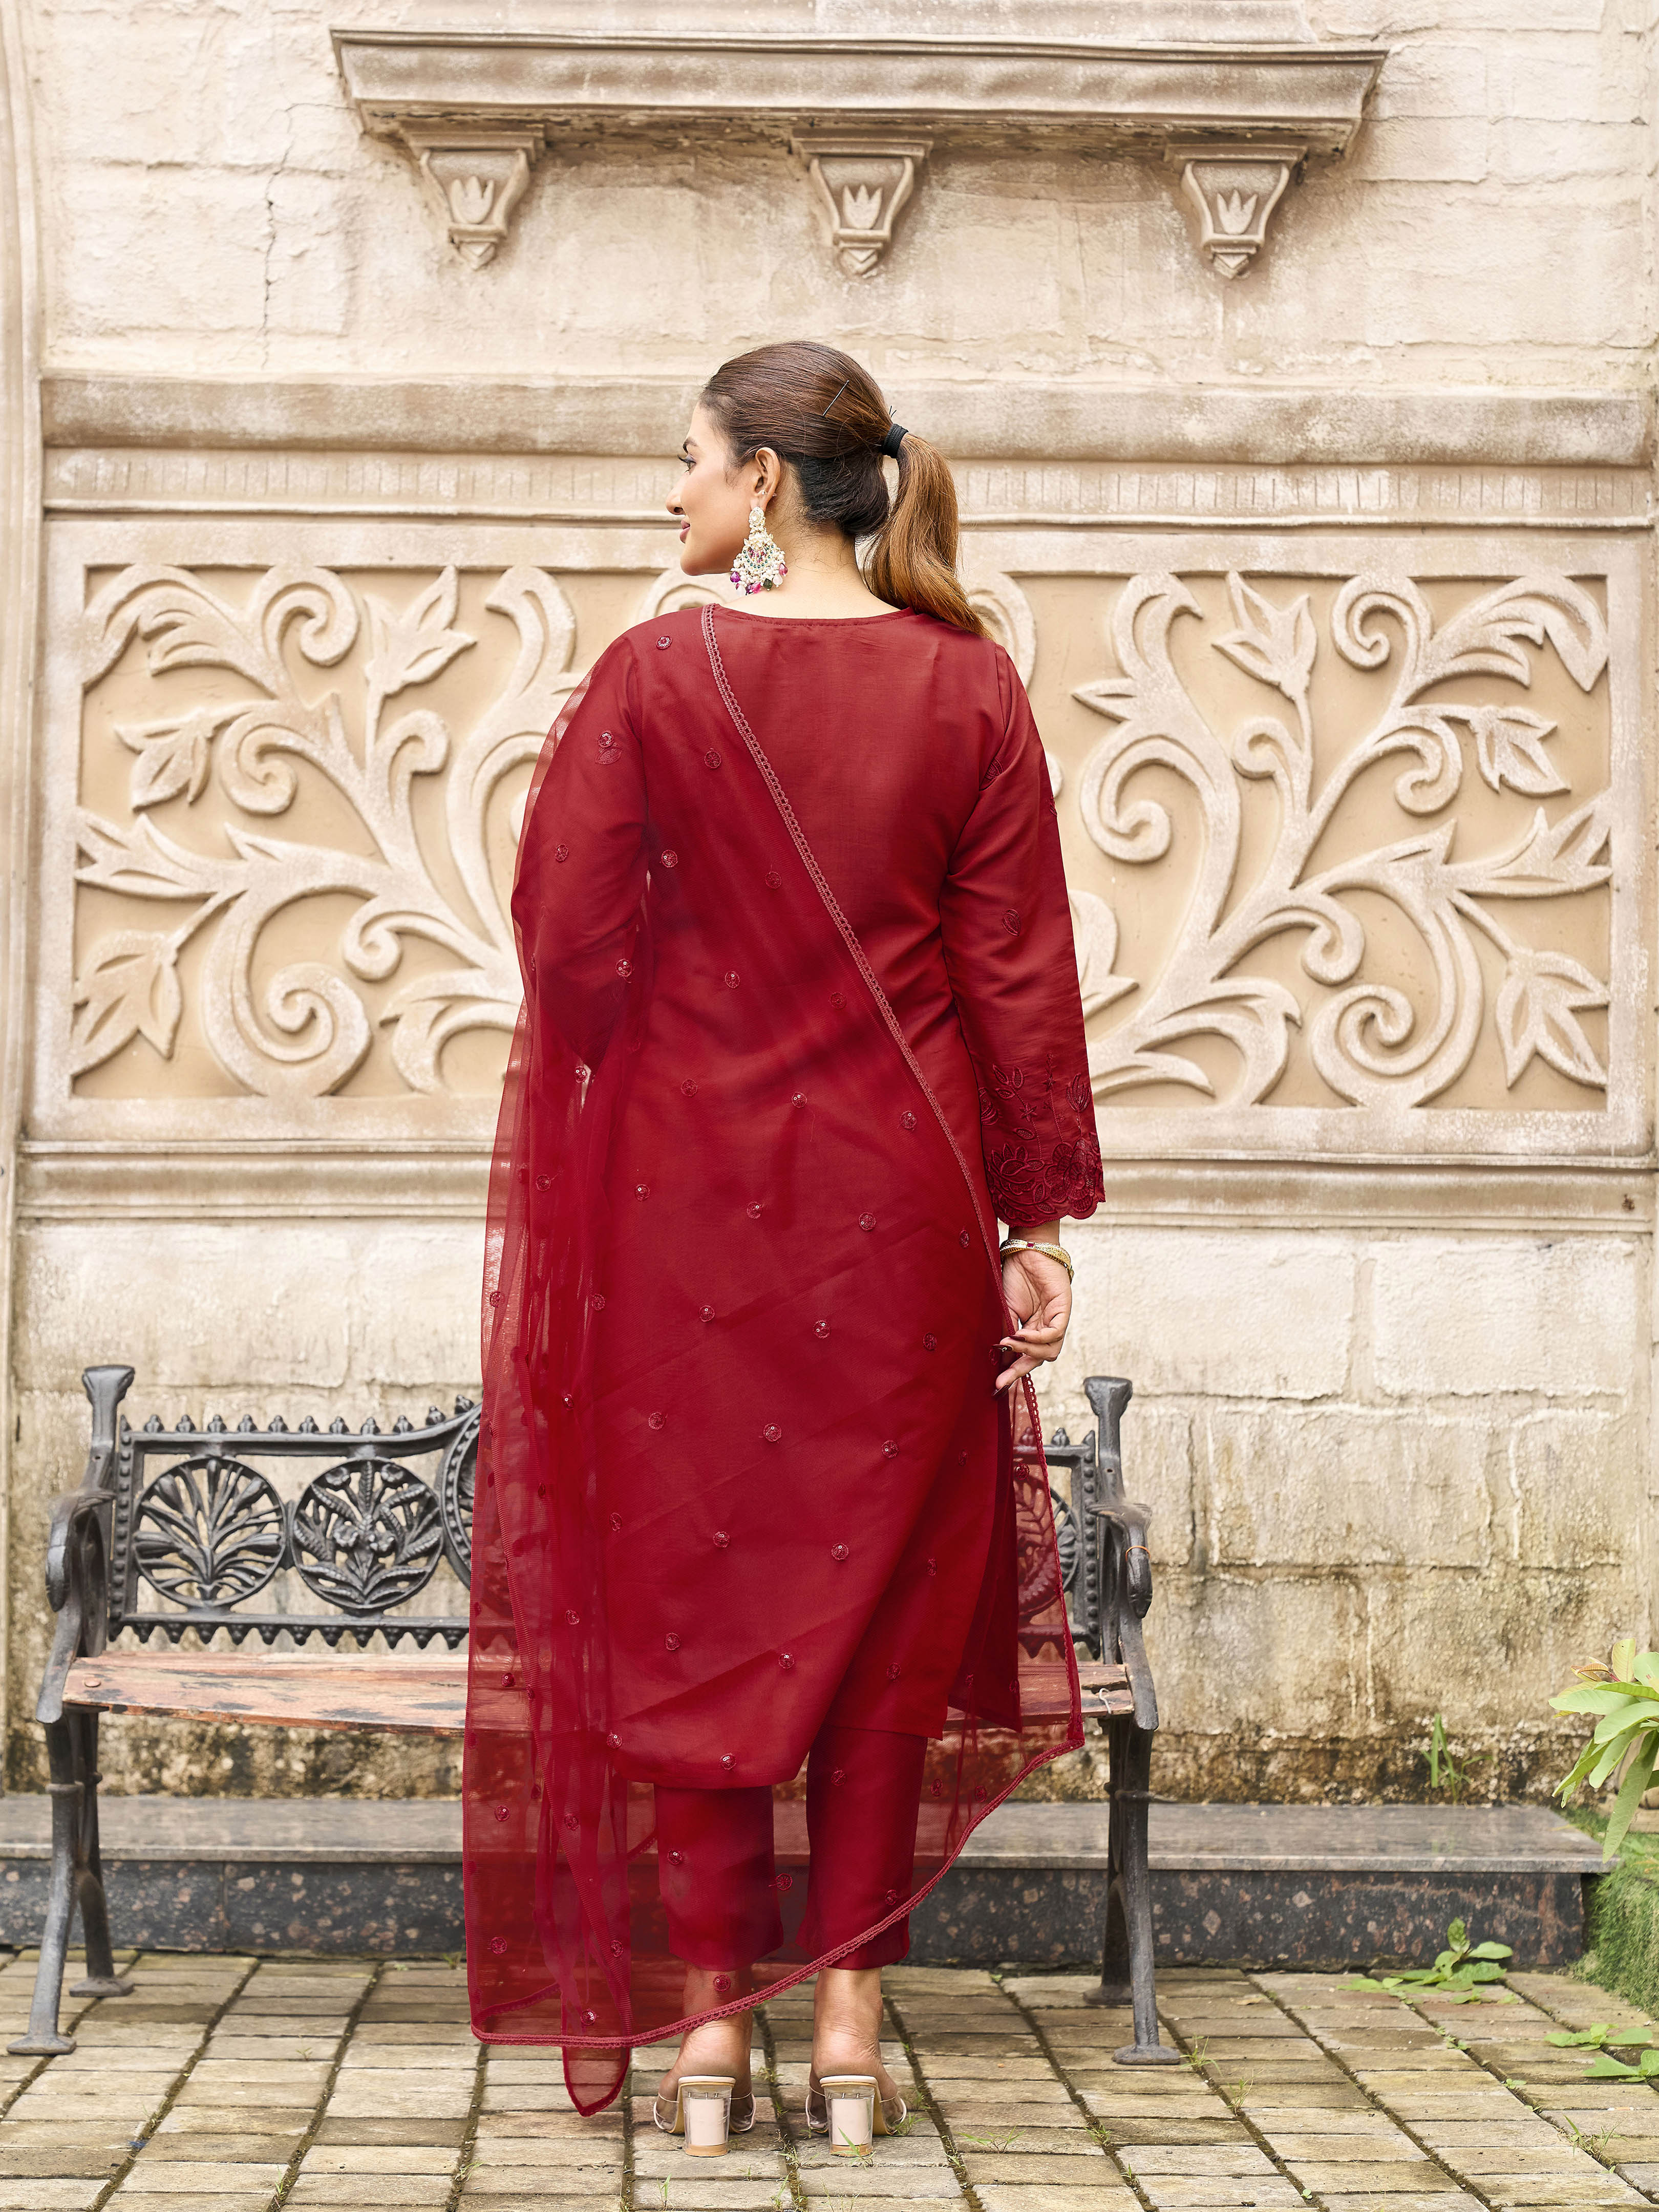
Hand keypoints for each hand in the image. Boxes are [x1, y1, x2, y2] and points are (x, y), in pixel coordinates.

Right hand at [995, 1247, 1070, 1390]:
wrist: (1025, 1249)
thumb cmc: (1015, 1274)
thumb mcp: (1005, 1308)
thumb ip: (1005, 1331)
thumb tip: (998, 1355)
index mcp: (1033, 1328)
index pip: (1027, 1356)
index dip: (1014, 1371)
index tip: (997, 1384)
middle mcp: (1046, 1327)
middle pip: (1039, 1358)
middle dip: (1021, 1370)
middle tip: (1003, 1378)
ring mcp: (1056, 1319)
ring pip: (1050, 1351)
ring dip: (1029, 1352)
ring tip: (1010, 1344)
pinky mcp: (1063, 1310)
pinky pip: (1055, 1333)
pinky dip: (1038, 1338)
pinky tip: (1021, 1334)